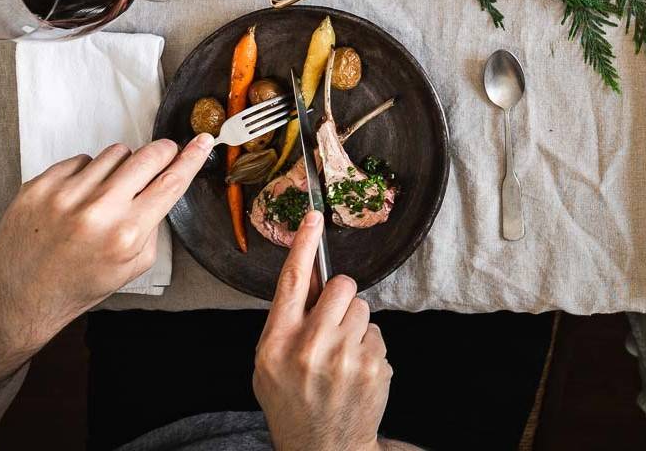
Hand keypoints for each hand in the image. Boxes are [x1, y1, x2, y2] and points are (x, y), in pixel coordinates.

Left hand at [0, 134, 213, 358]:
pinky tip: (79, 197)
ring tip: (107, 192)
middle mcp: (96, 212)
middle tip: (161, 158)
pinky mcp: (38, 187)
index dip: (191, 158)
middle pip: (148, 156)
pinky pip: (80, 160)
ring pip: (115, 152)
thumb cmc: (78, 285)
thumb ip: (152, 224)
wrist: (18, 298)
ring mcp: (64, 195)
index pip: (171, 182)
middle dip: (162, 153)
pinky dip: (86, 173)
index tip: (202, 141)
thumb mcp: (133, 266)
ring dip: (121, 166)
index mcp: (126, 235)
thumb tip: (164, 184)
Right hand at [254, 211, 390, 450]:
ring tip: (341, 356)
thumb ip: (285, 322)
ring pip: (362, 307)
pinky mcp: (373, 366)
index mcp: (277, 343)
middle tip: (332, 324)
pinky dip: (368, 347)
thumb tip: (310, 275)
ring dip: (354, 324)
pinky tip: (354, 371)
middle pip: (341, 286)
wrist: (324, 449)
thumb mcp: (268, 365)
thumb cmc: (292, 402)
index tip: (313, 217)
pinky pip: (377, 332)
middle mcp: (310, 346)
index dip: (303, 245)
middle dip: (340, 298)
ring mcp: (344, 357)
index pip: (292, 281)